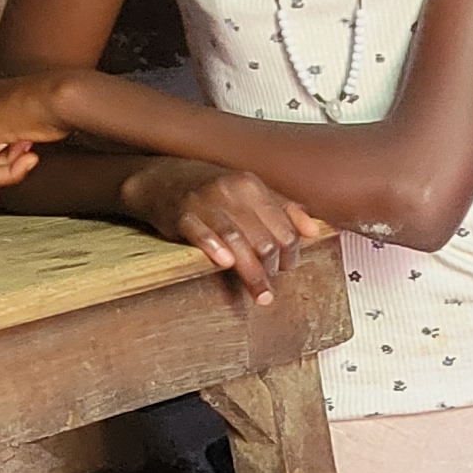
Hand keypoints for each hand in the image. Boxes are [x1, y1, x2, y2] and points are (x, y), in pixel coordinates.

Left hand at [0, 71, 71, 199]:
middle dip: (5, 164)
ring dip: (11, 169)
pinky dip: (9, 175)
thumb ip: (4, 144)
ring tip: (30, 152)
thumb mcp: (21, 128)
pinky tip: (28, 158)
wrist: (61, 99)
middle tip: (29, 153)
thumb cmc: (52, 107)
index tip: (4, 182)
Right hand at [127, 156, 335, 306]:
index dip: (291, 254)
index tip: (287, 268)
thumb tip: (314, 230)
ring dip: (252, 273)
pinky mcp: (180, 214)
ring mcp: (205, 201)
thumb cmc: (208, 187)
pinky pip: (200, 232)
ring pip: (238, 241)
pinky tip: (224, 264)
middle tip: (270, 285)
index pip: (285, 228)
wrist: (158, 178)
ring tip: (261, 295)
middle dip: (272, 269)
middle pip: (265, 239)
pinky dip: (213, 247)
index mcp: (252, 186)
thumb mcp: (248, 190)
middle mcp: (231, 191)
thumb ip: (282, 208)